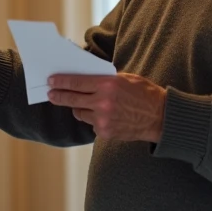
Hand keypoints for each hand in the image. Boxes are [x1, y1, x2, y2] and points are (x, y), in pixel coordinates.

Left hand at [47, 73, 166, 142]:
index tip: (51, 81)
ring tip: (90, 104)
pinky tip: (106, 116)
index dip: (61, 82)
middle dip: (59, 96)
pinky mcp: (105, 132)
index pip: (77, 82)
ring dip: (81, 108)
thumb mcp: (125, 78)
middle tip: (51, 94)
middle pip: (72, 99)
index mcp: (108, 85)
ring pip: (80, 112)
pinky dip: (94, 119)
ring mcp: (103, 119)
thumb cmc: (145, 94)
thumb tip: (84, 79)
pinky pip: (91, 124)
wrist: (160, 117)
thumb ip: (104, 79)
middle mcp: (103, 102)